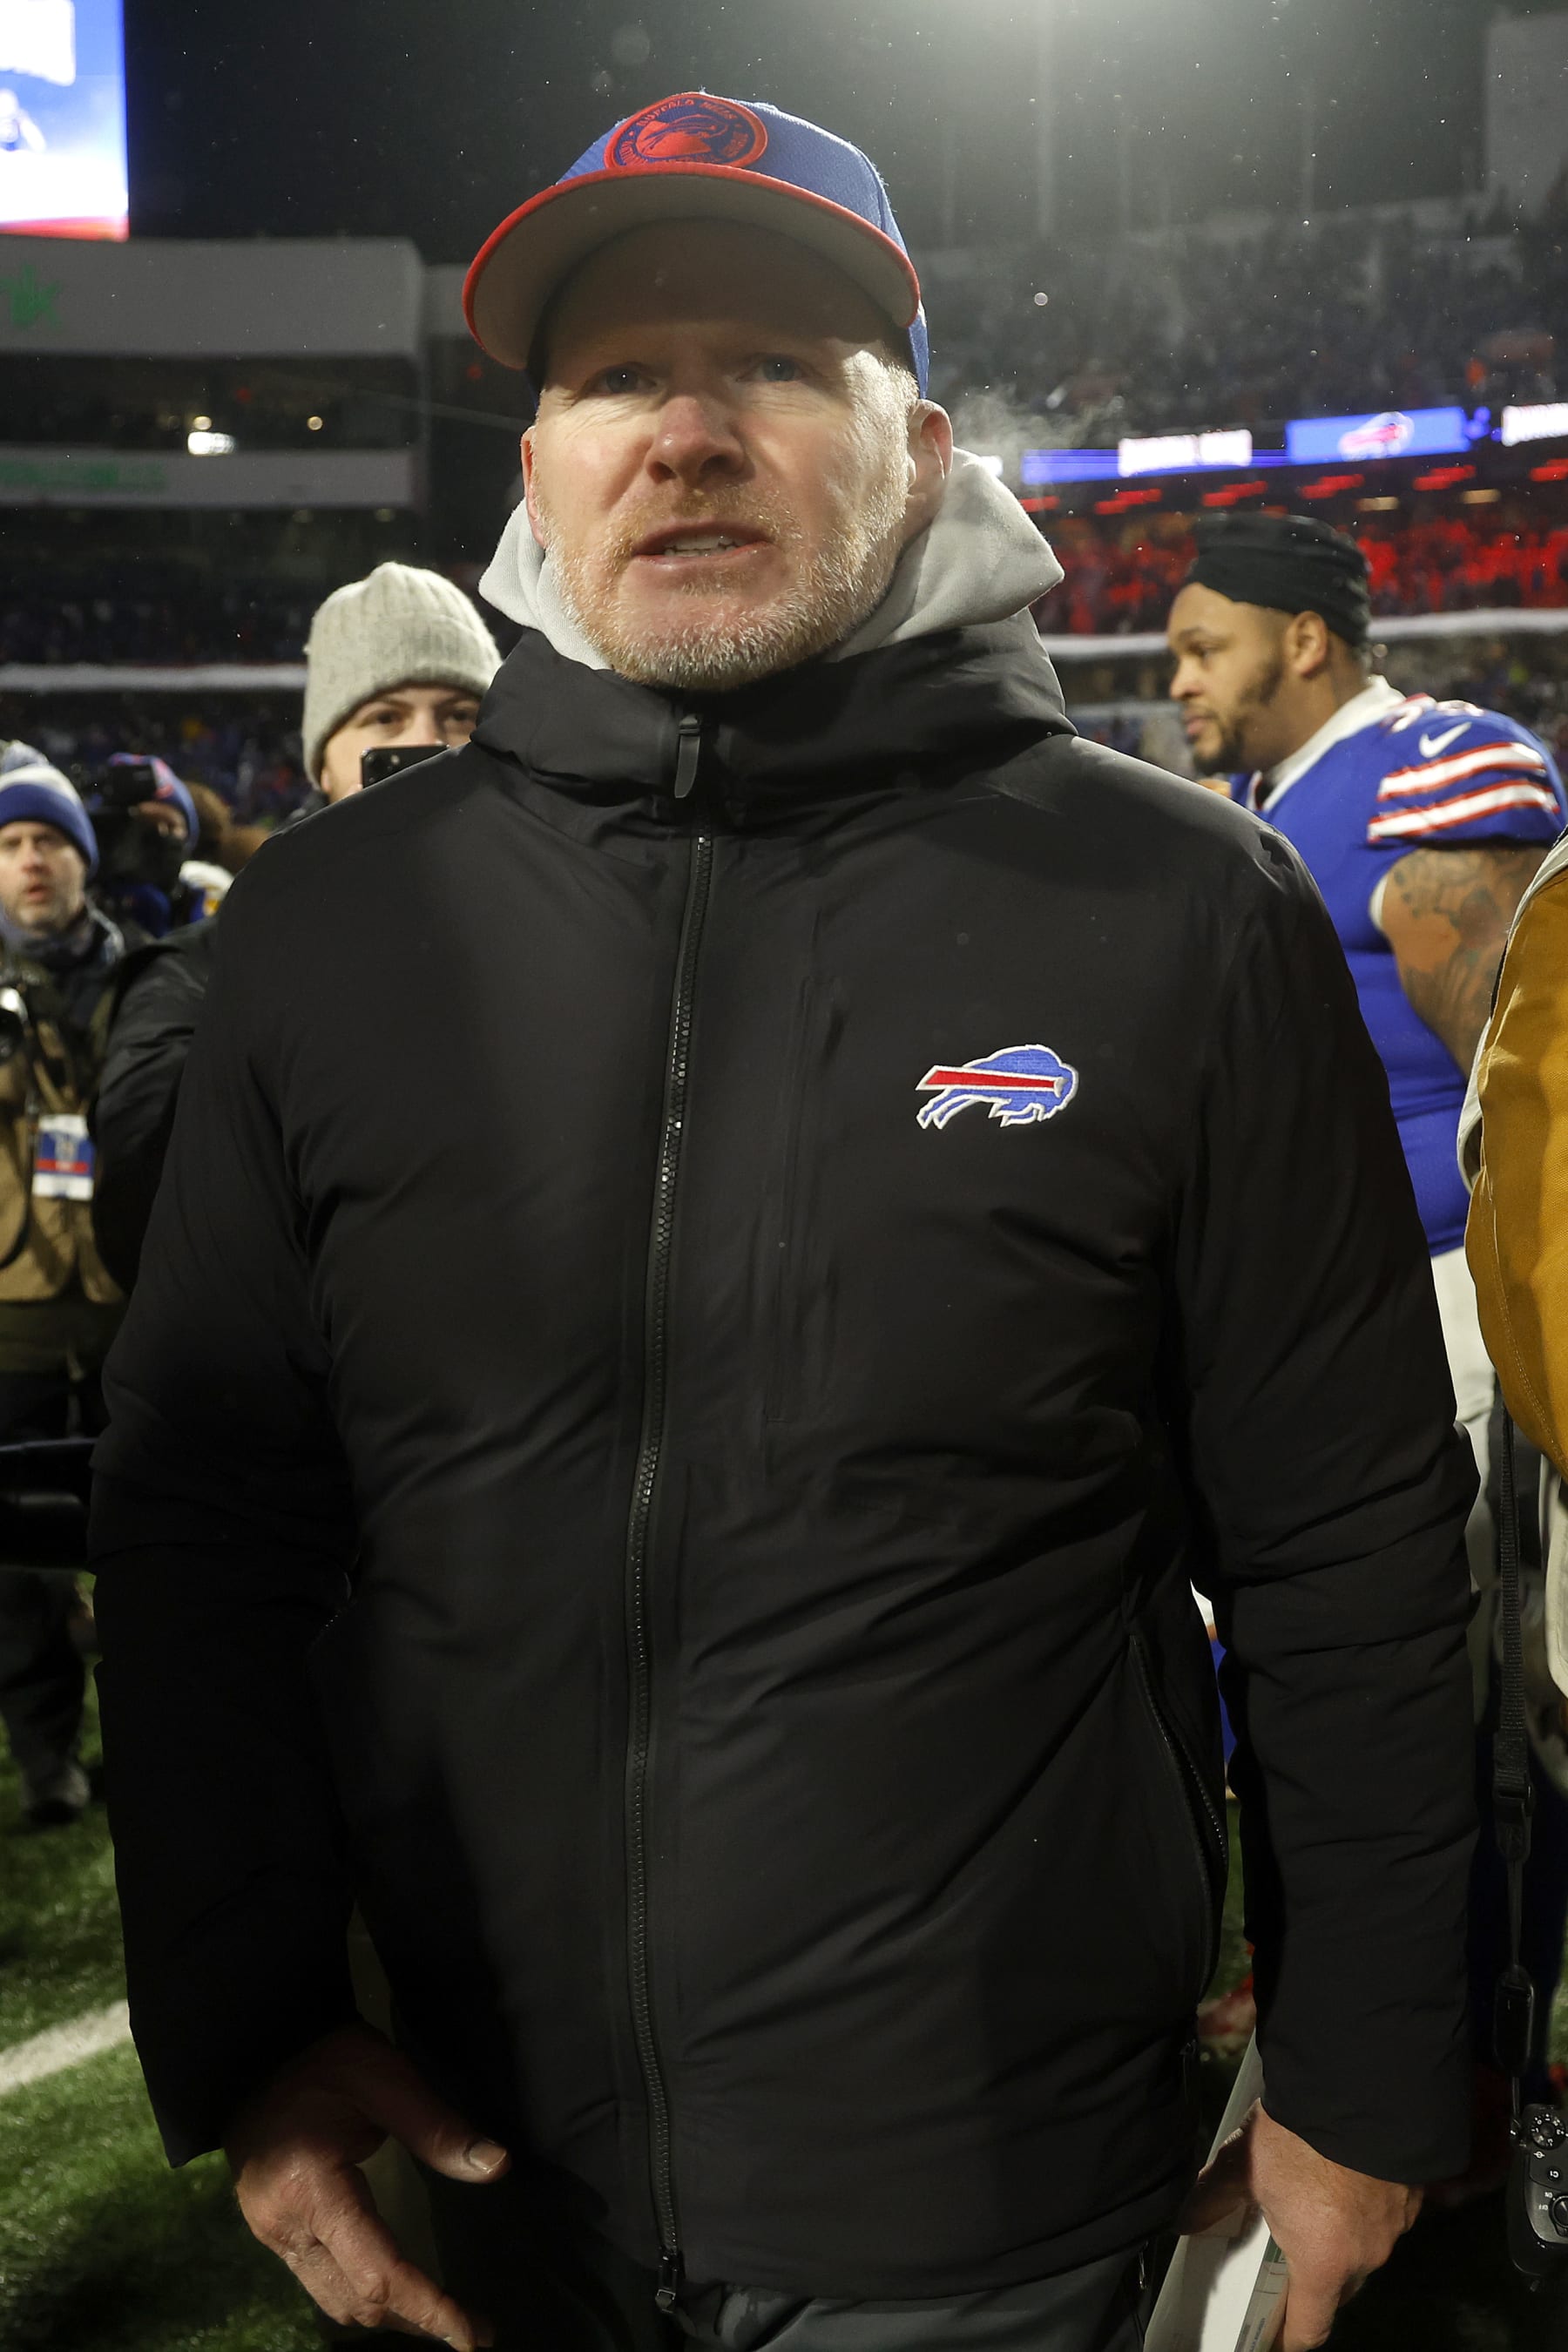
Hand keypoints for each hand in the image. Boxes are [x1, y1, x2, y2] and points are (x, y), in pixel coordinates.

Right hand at [226, 2021, 508, 2347]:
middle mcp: (286, 2227)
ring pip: (336, 2303)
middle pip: (357, 2301)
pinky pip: (323, 2285)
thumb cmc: (324, 2062)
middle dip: (417, 2320)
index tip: (471, 2334)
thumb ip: (436, 2126)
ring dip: (391, 2316)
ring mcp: (274, 2237)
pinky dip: (364, 2296)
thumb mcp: (384, 2077)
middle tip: (475, 2328)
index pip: (376, 2272)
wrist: (255, 2058)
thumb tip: (496, 2166)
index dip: (428, 2307)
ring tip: (444, 2316)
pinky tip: (397, 2290)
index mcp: (311, 2189)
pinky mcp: (276, 2235)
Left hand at [1178, 2100, 1419, 2350]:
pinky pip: (1384, 2220)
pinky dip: (1364, 2211)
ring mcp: (1394, 2228)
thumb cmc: (1298, 2133)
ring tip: (1314, 2205)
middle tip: (1284, 2254)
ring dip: (1341, 2241)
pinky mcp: (1413, 2197)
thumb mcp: (1245, 2163)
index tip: (1274, 2335)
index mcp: (1322, 2262)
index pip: (1311, 2328)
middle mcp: (1365, 2256)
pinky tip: (1345, 2180)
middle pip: (1338, 2289)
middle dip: (1312, 2281)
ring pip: (1363, 2252)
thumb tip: (1186, 2222)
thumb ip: (1215, 2197)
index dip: (1289, 2337)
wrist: (1362, 2086)